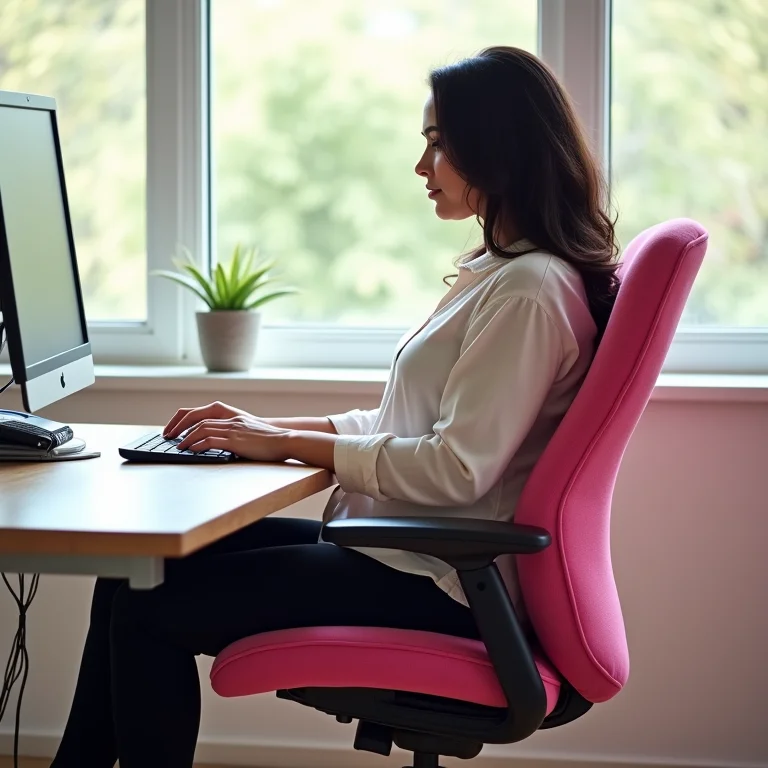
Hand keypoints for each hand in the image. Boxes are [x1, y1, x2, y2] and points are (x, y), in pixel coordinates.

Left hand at [175, 415, 292, 461]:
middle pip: (199, 421)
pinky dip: (198, 444)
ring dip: (186, 438)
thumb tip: (226, 446)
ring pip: (202, 429)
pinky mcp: (236, 441)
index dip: (189, 422)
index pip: (205, 416)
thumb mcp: (252, 435)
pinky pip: (211, 440)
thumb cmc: (272, 442)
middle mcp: (231, 421)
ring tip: (178, 446)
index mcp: (234, 419)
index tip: (179, 431)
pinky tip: (191, 450)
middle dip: (182, 429)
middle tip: (171, 437)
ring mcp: (233, 430)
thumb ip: (238, 437)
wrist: (285, 441)